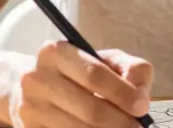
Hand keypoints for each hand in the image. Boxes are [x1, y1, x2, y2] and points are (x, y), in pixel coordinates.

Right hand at [6, 42, 151, 127]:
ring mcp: (30, 108)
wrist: (34, 88)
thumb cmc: (79, 73)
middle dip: (121, 122)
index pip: (94, 75)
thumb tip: (140, 98)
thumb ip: (130, 69)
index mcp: (56, 53)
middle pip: (90, 110)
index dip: (122, 93)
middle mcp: (37, 79)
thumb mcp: (105, 60)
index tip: (142, 107)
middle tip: (138, 127)